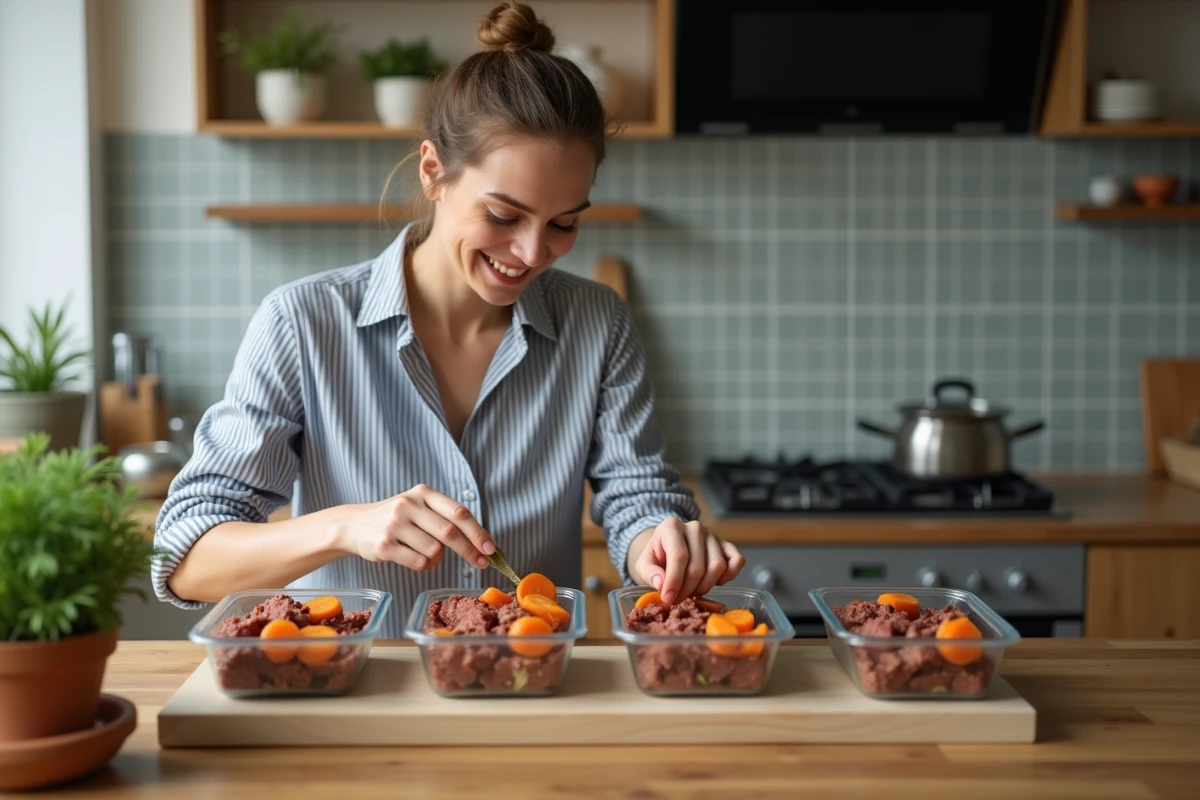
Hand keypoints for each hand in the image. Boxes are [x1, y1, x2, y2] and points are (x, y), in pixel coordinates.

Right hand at [340, 484, 495, 571]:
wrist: (354, 525)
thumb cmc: (396, 519)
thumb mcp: (419, 508)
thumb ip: (445, 519)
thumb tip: (481, 543)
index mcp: (423, 493)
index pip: (458, 512)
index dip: (478, 531)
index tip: (491, 548)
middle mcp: (409, 505)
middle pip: (450, 533)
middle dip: (469, 550)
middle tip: (481, 563)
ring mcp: (394, 525)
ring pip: (434, 551)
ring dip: (438, 559)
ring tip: (426, 554)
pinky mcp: (383, 545)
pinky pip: (418, 562)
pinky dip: (424, 566)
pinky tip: (414, 558)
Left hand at [631, 519, 744, 603]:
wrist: (670, 546)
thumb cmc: (658, 556)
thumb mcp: (645, 563)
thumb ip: (649, 572)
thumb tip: (661, 583)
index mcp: (671, 527)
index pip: (679, 556)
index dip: (674, 581)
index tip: (668, 598)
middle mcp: (695, 527)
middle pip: (698, 566)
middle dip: (688, 589)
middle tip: (678, 599)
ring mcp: (713, 535)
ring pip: (717, 566)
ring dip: (705, 586)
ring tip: (692, 592)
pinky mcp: (726, 544)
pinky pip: (737, 560)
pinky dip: (730, 575)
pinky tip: (716, 582)